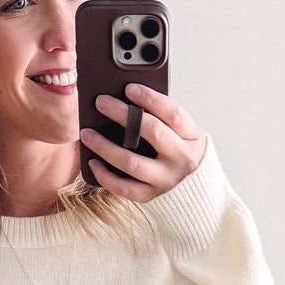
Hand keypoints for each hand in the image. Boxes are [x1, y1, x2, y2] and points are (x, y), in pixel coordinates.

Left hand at [80, 82, 208, 201]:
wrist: (196, 194)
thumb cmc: (182, 155)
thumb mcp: (184, 135)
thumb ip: (164, 119)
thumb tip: (127, 100)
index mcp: (192, 138)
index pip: (173, 113)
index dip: (151, 98)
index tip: (129, 88)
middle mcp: (182, 159)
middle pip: (152, 132)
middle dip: (123, 114)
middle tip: (101, 102)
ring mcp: (166, 180)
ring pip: (132, 162)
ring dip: (105, 146)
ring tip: (87, 134)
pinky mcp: (152, 197)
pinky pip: (125, 188)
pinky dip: (105, 175)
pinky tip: (92, 162)